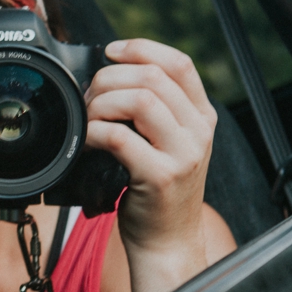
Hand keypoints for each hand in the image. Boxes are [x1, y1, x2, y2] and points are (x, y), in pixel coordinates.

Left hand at [84, 39, 216, 291]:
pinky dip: (96, 132)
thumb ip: (155, 111)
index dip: (142, 49)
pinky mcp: (160, 176)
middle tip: (91, 98)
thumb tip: (111, 73)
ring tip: (90, 119)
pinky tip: (89, 142)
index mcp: (202, 117)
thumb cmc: (158, 192)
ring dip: (102, 103)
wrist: (167, 243)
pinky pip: (120, 137)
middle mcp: (198, 132)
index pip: (179, 63)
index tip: (111, 52)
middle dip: (110, 79)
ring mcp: (183, 154)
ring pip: (140, 100)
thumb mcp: (169, 144)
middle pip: (153, 77)